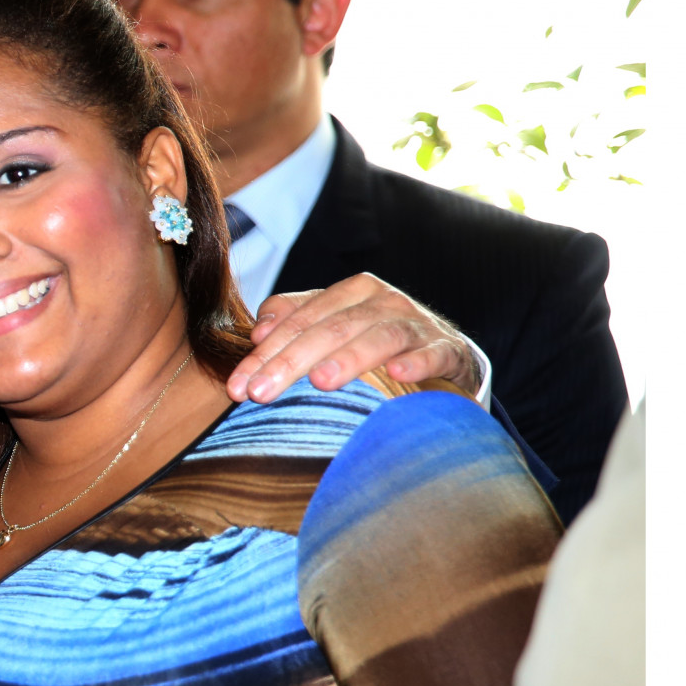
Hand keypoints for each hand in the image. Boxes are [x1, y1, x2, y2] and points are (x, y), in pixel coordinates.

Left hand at [227, 273, 479, 403]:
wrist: (446, 355)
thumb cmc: (375, 344)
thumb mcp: (334, 327)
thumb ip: (294, 320)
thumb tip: (257, 330)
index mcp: (351, 292)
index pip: (299, 320)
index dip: (264, 353)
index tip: (237, 386)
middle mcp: (383, 301)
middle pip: (330, 328)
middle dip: (291, 362)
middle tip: (261, 394)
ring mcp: (417, 324)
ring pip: (379, 336)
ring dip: (349, 358)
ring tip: (321, 382)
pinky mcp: (448, 349)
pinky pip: (433, 353)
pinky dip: (417, 361)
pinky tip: (398, 374)